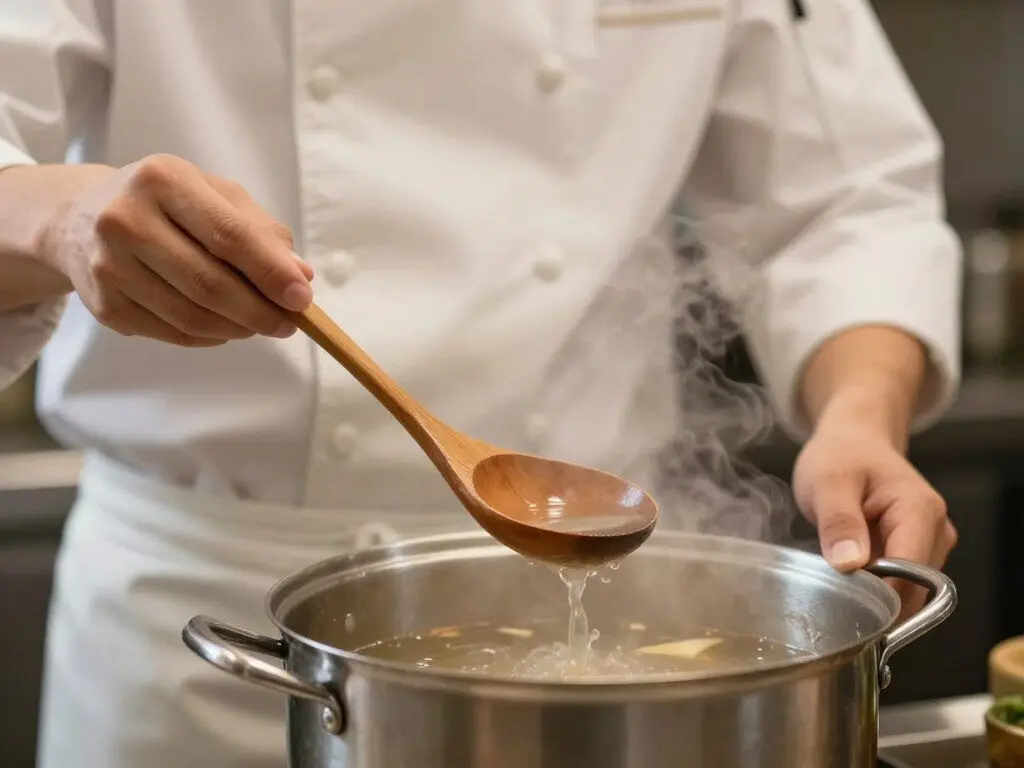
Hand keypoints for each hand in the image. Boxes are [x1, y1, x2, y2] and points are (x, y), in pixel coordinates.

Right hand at [38, 155, 312, 346]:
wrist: (80, 216)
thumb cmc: (166, 204)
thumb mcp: (215, 196)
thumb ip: (262, 231)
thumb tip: (301, 274)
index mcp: (163, 179)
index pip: (229, 235)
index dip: (271, 272)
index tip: (303, 297)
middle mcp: (126, 218)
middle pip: (209, 283)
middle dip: (259, 311)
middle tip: (289, 323)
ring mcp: (108, 264)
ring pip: (191, 316)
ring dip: (237, 328)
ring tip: (259, 324)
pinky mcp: (103, 303)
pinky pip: (172, 333)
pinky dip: (210, 337)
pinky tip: (224, 326)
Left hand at [792, 419, 956, 616]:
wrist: (852, 442)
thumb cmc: (841, 456)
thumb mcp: (828, 482)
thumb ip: (839, 522)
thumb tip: (850, 564)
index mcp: (920, 511)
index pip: (912, 574)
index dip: (879, 593)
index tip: (842, 597)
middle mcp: (936, 531)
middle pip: (914, 589)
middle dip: (875, 598)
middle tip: (832, 586)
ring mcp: (930, 545)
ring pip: (907, 593)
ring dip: (874, 594)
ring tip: (839, 572)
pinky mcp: (917, 554)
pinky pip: (900, 586)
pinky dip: (875, 588)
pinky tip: (851, 572)